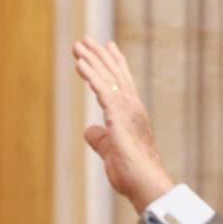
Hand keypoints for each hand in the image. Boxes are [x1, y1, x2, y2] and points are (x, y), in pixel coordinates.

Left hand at [72, 38, 174, 212]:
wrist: (145, 184)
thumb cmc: (132, 174)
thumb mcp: (111, 152)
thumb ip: (101, 139)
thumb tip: (89, 129)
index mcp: (132, 115)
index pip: (123, 83)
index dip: (114, 64)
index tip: (107, 48)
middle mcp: (132, 108)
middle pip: (114, 75)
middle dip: (99, 56)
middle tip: (85, 40)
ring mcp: (127, 111)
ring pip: (107, 78)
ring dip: (91, 60)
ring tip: (77, 45)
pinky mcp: (118, 117)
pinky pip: (102, 90)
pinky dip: (91, 75)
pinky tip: (80, 63)